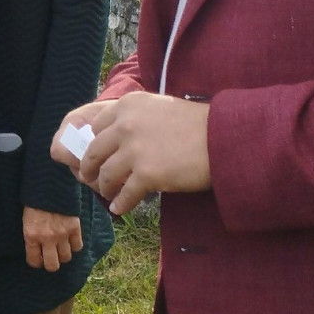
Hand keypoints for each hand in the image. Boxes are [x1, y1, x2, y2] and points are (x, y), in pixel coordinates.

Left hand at [23, 207, 83, 270]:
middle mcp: (47, 238)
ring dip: (63, 255)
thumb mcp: (26, 219)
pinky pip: (77, 246)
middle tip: (50, 259)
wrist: (49, 184)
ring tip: (61, 249)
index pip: (34, 261)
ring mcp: (62, 234)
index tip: (37, 260)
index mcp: (31, 235)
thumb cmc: (34, 201)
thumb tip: (37, 250)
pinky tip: (70, 240)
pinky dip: (74, 245)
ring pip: (66, 258)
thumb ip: (31, 235)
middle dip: (51, 264)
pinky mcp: (75, 228)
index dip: (36, 263)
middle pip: (52, 265)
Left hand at [65, 93, 211, 216]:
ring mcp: (135, 150)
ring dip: (104, 188)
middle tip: (89, 178)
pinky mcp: (147, 174)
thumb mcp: (158, 108)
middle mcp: (126, 125)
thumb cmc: (197, 124)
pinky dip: (120, 203)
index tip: (93, 155)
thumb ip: (134, 118)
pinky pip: (124, 194)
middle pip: (94, 152)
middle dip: (89, 169)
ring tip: (108, 194)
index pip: (95, 126)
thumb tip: (115, 139)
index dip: (91, 144)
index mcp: (128, 105)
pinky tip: (119, 208)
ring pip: (105, 175)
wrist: (224, 138)